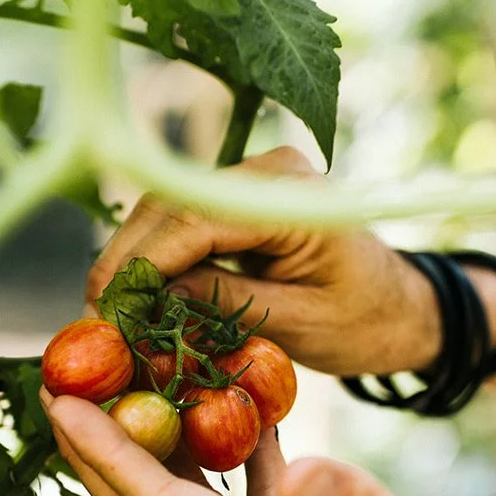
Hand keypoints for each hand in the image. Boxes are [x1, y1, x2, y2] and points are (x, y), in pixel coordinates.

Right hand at [86, 147, 443, 377]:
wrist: (402, 307)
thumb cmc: (364, 322)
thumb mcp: (297, 325)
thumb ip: (224, 303)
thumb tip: (151, 301)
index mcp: (290, 195)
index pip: (194, 220)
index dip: (142, 265)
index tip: (106, 309)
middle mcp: (265, 171)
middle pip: (168, 206)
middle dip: (124, 261)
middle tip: (93, 319)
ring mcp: (249, 180)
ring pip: (165, 211)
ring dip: (131, 260)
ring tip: (107, 315)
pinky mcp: (237, 200)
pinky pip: (181, 222)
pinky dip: (153, 258)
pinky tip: (133, 299)